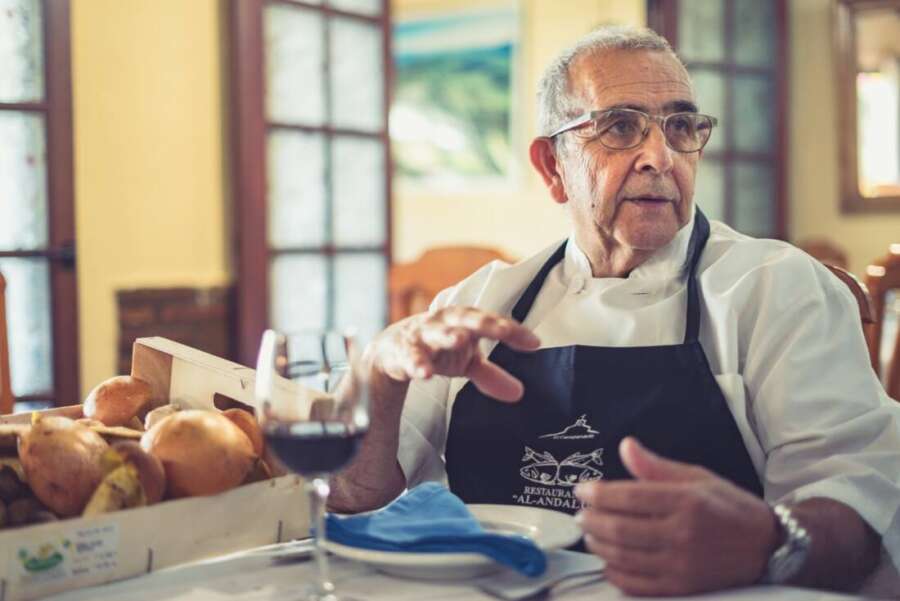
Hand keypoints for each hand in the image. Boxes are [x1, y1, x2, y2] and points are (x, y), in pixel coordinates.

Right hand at [368, 306, 539, 401]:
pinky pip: (410, 356)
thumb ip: (491, 375)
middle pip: (467, 318)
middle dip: (484, 323)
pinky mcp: (403, 350)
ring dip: (447, 335)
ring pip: (436, 332)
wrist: (393, 350)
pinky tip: (425, 374)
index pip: (492, 322)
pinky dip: (417, 364)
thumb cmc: (436, 348)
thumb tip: (519, 393)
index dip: (512, 331)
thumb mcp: (465, 361)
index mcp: (464, 321)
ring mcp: (422, 335)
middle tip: (502, 330)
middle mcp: (445, 322)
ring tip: (459, 341)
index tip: (534, 344)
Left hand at [574, 438, 778, 595]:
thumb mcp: (696, 477)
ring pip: (624, 557)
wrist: (766, 546)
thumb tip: (625, 446)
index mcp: (686, 501)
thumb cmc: (728, 506)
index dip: (598, 494)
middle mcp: (683, 534)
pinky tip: (608, 561)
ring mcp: (682, 565)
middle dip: (592, 520)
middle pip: (621, 529)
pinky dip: (615, 574)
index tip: (580, 489)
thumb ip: (656, 466)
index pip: (628, 497)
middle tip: (580, 514)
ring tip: (590, 534)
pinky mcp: (683, 588)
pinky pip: (637, 585)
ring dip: (599, 545)